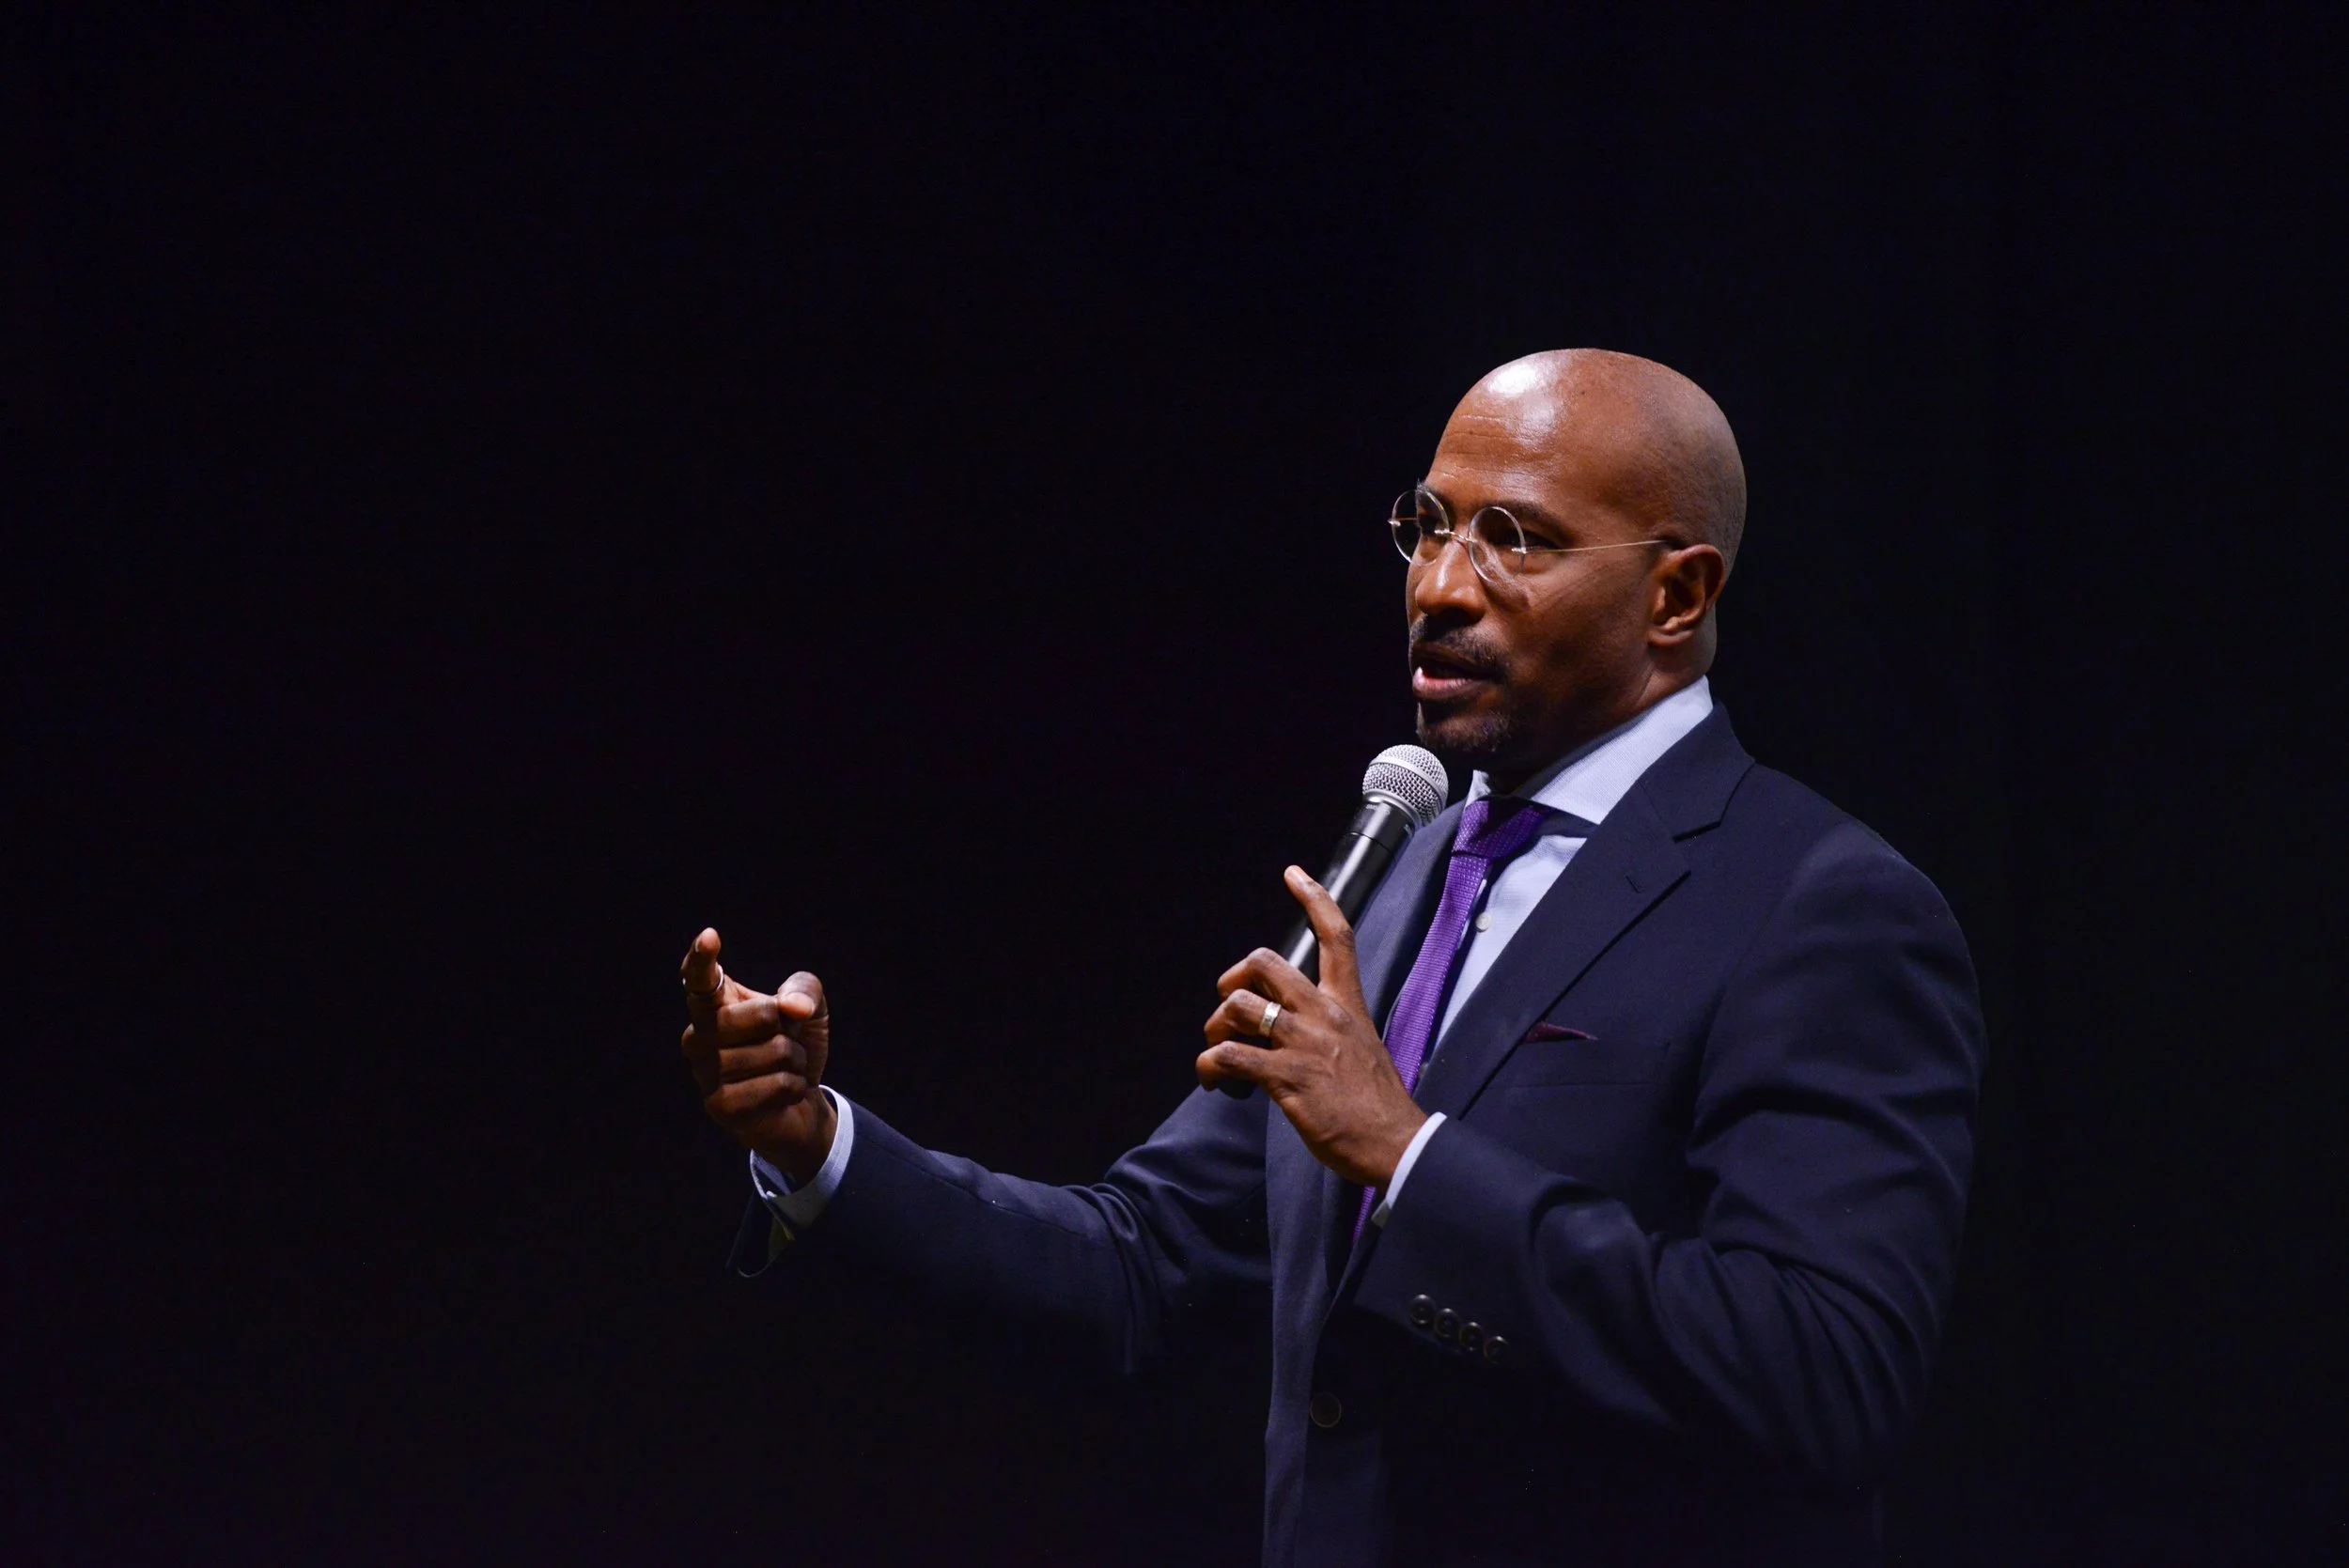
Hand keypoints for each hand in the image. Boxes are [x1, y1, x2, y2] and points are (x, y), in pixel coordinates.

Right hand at [679, 928, 835, 1182]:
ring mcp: (704, 1074)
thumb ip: (804, 991)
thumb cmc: (795, 1047)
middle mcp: (698, 1037)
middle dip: (781, 1024)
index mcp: (715, 1005)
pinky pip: (773, 1084)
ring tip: (786, 1067)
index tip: (710, 936)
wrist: (802, 1104)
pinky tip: (785, 1092)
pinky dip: (793, 1086)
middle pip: (748, 1016)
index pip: (699, 978)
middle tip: (786, 1036)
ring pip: (767, 1052)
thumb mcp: (810, 1009)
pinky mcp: (719, 1106)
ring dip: (794, 1058)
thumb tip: (791, 1006)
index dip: (702, 958)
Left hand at [1197, 868, 1426, 1189]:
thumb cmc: (1377, 1103)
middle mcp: (1325, 1015)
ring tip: (1218, 1054)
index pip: (1336, 937)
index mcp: (1347, 1004)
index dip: (1314, 899)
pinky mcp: (1287, 1078)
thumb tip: (1290, 1029)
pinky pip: (1229, 1055)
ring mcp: (1304, 1044)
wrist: (1396, 1144)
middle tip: (1230, 1011)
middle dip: (1234, 979)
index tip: (1293, 874)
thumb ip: (1330, 1028)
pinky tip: (1215, 1081)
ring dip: (1216, 1028)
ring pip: (1241, 1005)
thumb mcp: (1363, 1047)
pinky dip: (1210, 1066)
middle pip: (1265, 961)